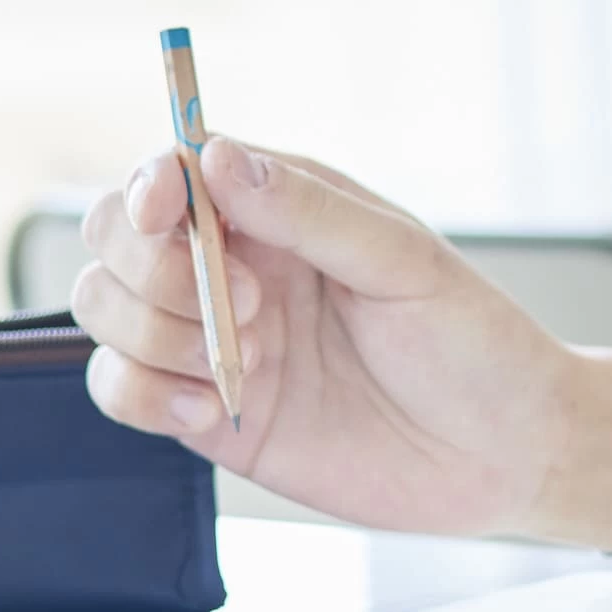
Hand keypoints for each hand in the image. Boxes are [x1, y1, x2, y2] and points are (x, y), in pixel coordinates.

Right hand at [72, 140, 611, 545]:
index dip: (152, 185)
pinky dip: (140, 394)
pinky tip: (209, 410)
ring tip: (248, 361)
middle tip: (245, 304)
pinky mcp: (206, 413)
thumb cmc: (473, 343)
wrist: (504, 454)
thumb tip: (213, 157)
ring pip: (106, 308)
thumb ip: (309, 212)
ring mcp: (214, 339)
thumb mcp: (405, 264)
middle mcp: (235, 266)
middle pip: (118, 235)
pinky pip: (120, 388)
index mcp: (283, 209)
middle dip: (150, 266)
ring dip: (152, 331)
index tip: (166, 212)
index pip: (176, 171)